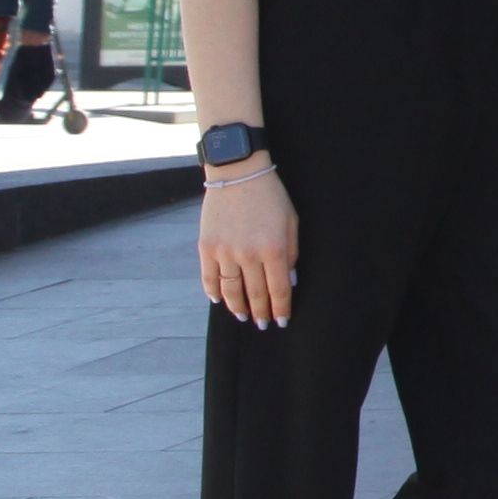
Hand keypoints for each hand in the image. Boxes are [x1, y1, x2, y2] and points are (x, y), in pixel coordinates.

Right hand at [200, 162, 296, 329]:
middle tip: (263, 325)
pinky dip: (213, 292)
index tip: (282, 321)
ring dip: (237, 307)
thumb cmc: (271, 196)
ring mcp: (225, 252)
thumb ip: (291, 253)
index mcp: (274, 249)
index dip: (281, 308)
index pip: (278, 290)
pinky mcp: (206, 247)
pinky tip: (219, 300)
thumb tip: (288, 282)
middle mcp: (248, 255)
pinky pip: (209, 277)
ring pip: (230, 290)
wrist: (239, 173)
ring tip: (243, 316)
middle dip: (260, 312)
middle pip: (255, 294)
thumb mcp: (291, 222)